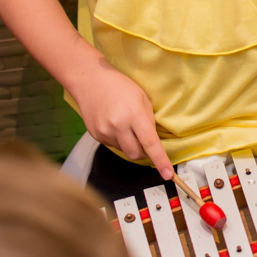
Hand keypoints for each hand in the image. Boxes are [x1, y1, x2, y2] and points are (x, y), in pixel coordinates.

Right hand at [71, 64, 171, 180]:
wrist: (89, 81)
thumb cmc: (119, 86)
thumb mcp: (141, 98)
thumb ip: (149, 120)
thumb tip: (152, 141)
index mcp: (134, 115)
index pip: (150, 143)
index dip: (160, 160)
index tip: (167, 175)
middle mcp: (118, 126)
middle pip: (136, 154)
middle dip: (144, 152)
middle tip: (144, 139)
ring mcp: (105, 132)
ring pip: (124, 151)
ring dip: (130, 144)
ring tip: (125, 125)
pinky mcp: (95, 135)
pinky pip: (112, 146)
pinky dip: (118, 140)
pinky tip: (114, 124)